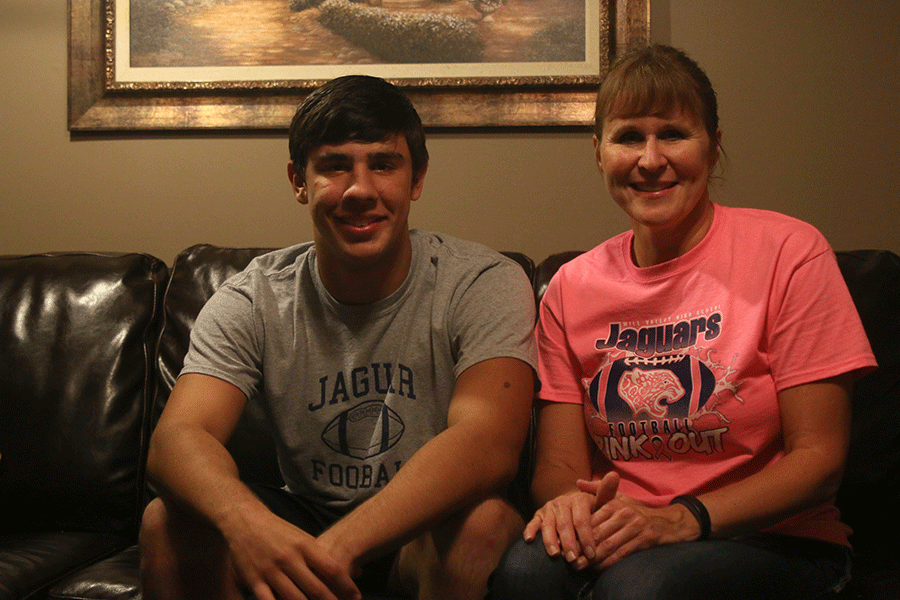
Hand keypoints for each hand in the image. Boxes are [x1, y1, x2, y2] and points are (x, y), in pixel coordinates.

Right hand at [220, 503, 361, 599]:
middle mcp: (290, 558)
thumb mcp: (302, 538)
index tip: (356, 597)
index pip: (332, 569)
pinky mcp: (255, 580)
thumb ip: (318, 557)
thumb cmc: (278, 531)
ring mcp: (271, 571)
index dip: (347, 586)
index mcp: (305, 545)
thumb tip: (346, 573)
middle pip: (317, 589)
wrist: (244, 520)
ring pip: (295, 599)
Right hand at [523, 471, 618, 569]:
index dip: (586, 537)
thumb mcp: (601, 502)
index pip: (582, 520)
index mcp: (578, 499)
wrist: (572, 504)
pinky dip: (530, 530)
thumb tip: (614, 474)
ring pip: (548, 525)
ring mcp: (549, 508)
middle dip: (569, 543)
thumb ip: (607, 493)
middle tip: (573, 559)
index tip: (591, 554)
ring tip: (555, 555)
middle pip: (564, 524)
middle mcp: (562, 502)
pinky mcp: (539, 514)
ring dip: (550, 540)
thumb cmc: (591, 509)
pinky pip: (533, 522)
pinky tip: (530, 540)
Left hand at [576, 480, 699, 569]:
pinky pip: (622, 553)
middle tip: (568, 557)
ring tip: (579, 566)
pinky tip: (598, 568)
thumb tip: (577, 482)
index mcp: (614, 504)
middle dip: (581, 547)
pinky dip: (608, 563)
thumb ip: (597, 491)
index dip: (575, 532)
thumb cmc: (637, 512)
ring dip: (592, 558)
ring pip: (608, 545)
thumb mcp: (619, 498)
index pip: (589, 520)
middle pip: (596, 533)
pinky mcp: (645, 539)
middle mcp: (623, 513)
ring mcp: (635, 526)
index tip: (563, 542)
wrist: (669, 522)